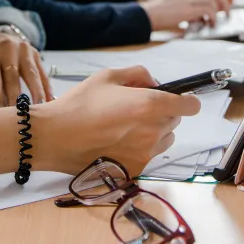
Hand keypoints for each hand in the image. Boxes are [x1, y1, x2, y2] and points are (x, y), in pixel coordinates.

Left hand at [0, 33, 52, 107]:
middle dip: (15, 97)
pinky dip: (46, 89)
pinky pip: (42, 74)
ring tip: (37, 110)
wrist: (0, 37)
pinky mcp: (36, 55)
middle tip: (17, 115)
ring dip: (35, 93)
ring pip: (31, 74)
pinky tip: (48, 102)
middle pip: (12, 76)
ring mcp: (24, 50)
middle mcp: (8, 48)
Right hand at [31, 66, 200, 174]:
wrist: (54, 138)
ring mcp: (145, 154)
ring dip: (155, 132)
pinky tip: (117, 142)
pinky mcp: (135, 170)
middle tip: (136, 109)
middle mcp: (152, 131)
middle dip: (162, 113)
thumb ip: (137, 74)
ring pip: (164, 140)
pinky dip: (141, 148)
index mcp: (149, 105)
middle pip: (174, 121)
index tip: (178, 98)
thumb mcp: (107, 76)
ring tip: (126, 127)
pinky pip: (149, 156)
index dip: (186, 100)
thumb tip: (153, 82)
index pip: (189, 105)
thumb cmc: (78, 105)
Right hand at [140, 0, 227, 30]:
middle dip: (222, 1)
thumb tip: (196, 16)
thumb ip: (184, 7)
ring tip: (218, 20)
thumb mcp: (172, 6)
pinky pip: (209, 9)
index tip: (221, 3)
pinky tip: (210, 24)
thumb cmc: (155, 14)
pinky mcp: (189, 6)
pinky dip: (213, 17)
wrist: (145, 15)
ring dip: (219, 10)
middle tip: (225, 13)